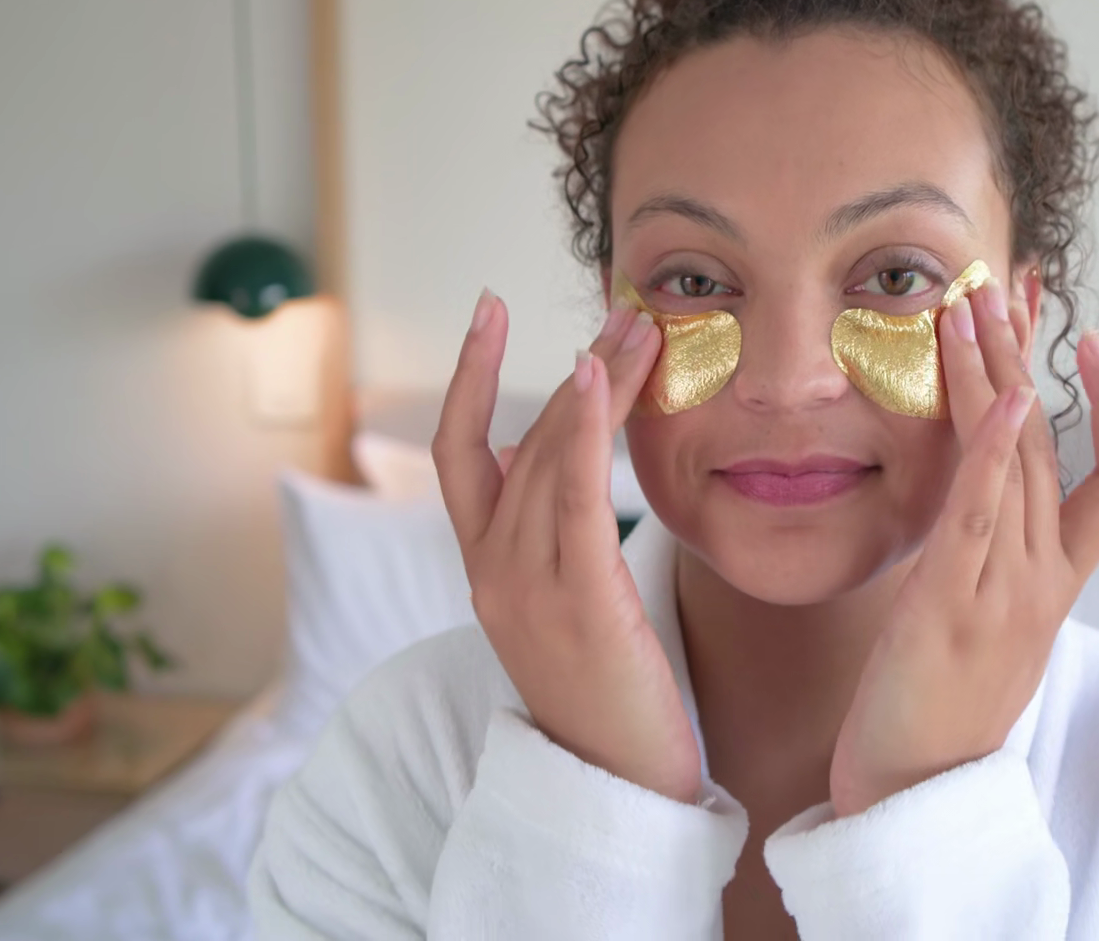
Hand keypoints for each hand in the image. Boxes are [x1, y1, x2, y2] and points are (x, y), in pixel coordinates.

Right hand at [433, 291, 703, 802]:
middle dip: (571, 366)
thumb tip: (557, 453)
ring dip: (593, 383)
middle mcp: (490, 572)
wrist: (618, 791)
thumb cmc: (611, 697)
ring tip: (639, 327)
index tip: (491, 308)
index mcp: (486, 570)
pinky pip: (569, 498)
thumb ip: (555, 533)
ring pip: (544, 457)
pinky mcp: (575, 603)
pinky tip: (597, 378)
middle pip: (516, 440)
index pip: (460, 451)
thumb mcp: (569, 605)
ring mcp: (523, 588)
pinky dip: (578, 431)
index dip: (469, 375)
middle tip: (623, 307)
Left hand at [829, 281, 1098, 816]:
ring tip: (979, 301)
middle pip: (1057, 443)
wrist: (913, 796)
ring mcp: (1006, 592)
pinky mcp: (951, 607)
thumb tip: (987, 502)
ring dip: (1000, 375)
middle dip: (1032, 356)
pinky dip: (993, 452)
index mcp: (1057, 582)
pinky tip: (996, 397)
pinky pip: (982, 516)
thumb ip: (996, 560)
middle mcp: (1045, 579)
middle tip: (1012, 279)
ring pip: (1021, 462)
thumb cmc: (938, 707)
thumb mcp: (984, 622)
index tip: (1089, 341)